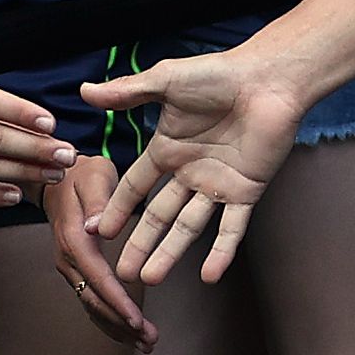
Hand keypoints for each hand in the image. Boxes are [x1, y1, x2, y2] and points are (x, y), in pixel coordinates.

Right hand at [46, 155, 153, 352]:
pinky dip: (110, 320)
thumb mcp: (95, 177)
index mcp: (75, 239)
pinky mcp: (77, 271)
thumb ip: (100, 201)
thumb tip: (99, 228)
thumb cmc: (82, 174)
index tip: (137, 321)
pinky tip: (129, 333)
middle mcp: (69, 259)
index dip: (118, 302)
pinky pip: (91, 301)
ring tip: (147, 344)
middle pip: (95, 301)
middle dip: (123, 324)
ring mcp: (70, 268)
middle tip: (151, 341)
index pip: (98, 278)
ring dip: (118, 328)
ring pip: (92, 306)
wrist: (57, 178)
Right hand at [85, 42, 314, 285]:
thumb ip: (127, 92)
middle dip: (140, 244)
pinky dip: (222, 252)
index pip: (136, 187)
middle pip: (160, 216)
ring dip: (170, 253)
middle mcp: (190, 172)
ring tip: (150, 280)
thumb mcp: (166, 81)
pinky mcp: (247, 191)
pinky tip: (209, 276)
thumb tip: (85, 91)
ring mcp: (218, 184)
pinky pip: (233, 228)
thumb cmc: (219, 74)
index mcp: (169, 149)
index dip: (117, 209)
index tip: (98, 233)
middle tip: (122, 272)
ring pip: (189, 227)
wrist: (269, 79)